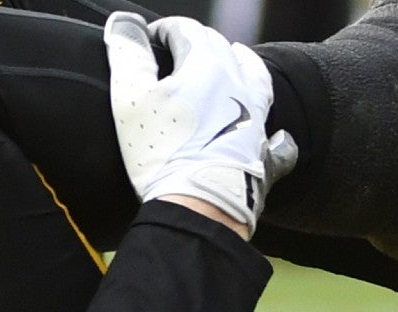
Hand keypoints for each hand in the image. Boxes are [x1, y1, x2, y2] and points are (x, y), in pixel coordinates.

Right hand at [104, 13, 297, 236]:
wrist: (198, 203)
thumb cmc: (160, 150)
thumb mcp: (130, 98)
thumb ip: (127, 54)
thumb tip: (123, 21)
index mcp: (207, 63)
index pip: (186, 31)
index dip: (162, 31)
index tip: (146, 39)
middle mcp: (239, 82)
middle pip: (220, 48)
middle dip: (198, 43)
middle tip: (176, 52)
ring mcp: (255, 116)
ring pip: (255, 76)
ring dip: (243, 65)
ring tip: (235, 62)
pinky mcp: (263, 150)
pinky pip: (274, 133)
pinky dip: (270, 128)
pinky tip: (272, 133)